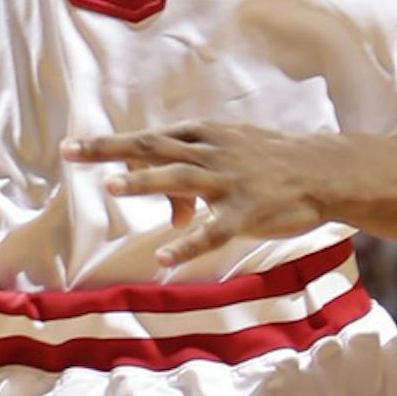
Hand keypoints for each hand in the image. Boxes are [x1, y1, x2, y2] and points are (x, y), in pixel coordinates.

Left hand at [62, 121, 337, 269]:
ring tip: (112, 186)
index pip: (151, 139)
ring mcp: (229, 182)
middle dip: (110, 150)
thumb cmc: (273, 163)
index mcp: (205, 137)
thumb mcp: (231, 156)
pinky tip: (162, 258)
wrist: (324, 171)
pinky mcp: (247, 212)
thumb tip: (167, 210)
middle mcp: (211, 154)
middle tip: (71, 152)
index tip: (73, 147)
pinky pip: (213, 231)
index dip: (111, 143)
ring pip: (181, 178)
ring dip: (146, 181)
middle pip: (153, 148)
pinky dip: (187, 244)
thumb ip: (194, 175)